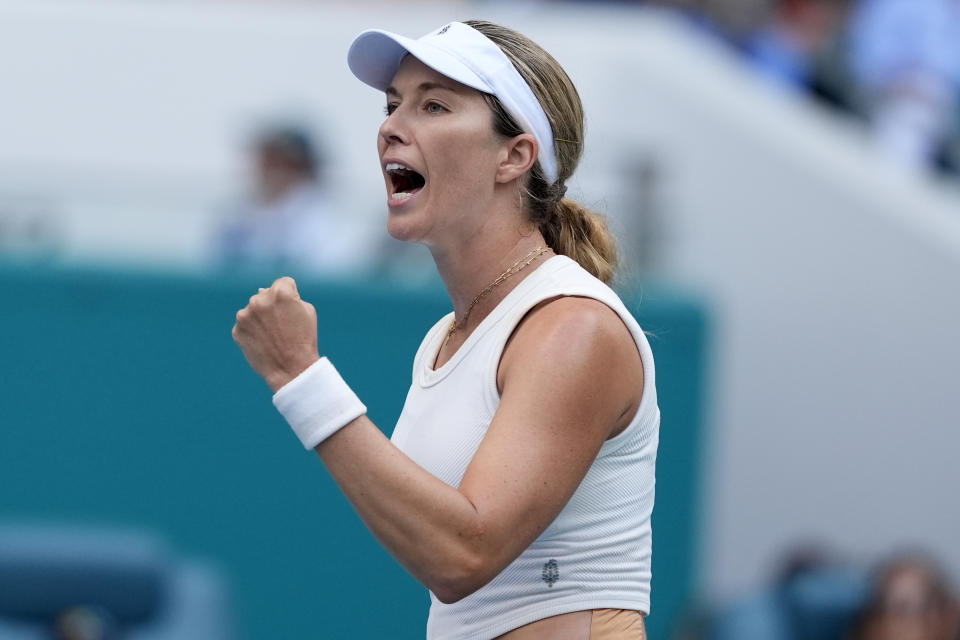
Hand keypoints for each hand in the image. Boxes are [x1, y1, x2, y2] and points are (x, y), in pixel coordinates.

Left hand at [232, 276, 319, 391]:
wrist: (291, 370)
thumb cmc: (304, 339)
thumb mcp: (307, 310)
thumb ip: (290, 295)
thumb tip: (263, 290)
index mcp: (280, 292)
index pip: (284, 283)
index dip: (291, 298)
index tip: (293, 313)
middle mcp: (259, 300)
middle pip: (266, 295)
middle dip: (273, 306)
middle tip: (283, 326)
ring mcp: (245, 315)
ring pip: (254, 309)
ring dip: (261, 318)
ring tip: (273, 335)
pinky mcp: (237, 330)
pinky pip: (245, 324)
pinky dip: (253, 331)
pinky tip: (264, 342)